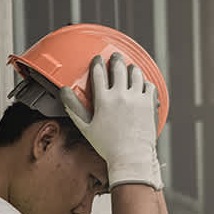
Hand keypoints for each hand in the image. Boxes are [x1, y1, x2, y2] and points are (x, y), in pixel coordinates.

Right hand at [59, 53, 162, 189]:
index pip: (99, 72)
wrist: (131, 157)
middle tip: (115, 57)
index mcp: (104, 100)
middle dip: (116, 59)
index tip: (98, 60)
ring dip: (132, 68)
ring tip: (130, 67)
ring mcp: (136, 98)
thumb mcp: (86, 128)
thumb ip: (74, 108)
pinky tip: (142, 84)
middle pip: (118, 67)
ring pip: (135, 73)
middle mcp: (121, 95)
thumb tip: (64, 93)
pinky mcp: (149, 104)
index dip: (97, 62)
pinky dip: (145, 82)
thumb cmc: (108, 146)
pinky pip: (149, 85)